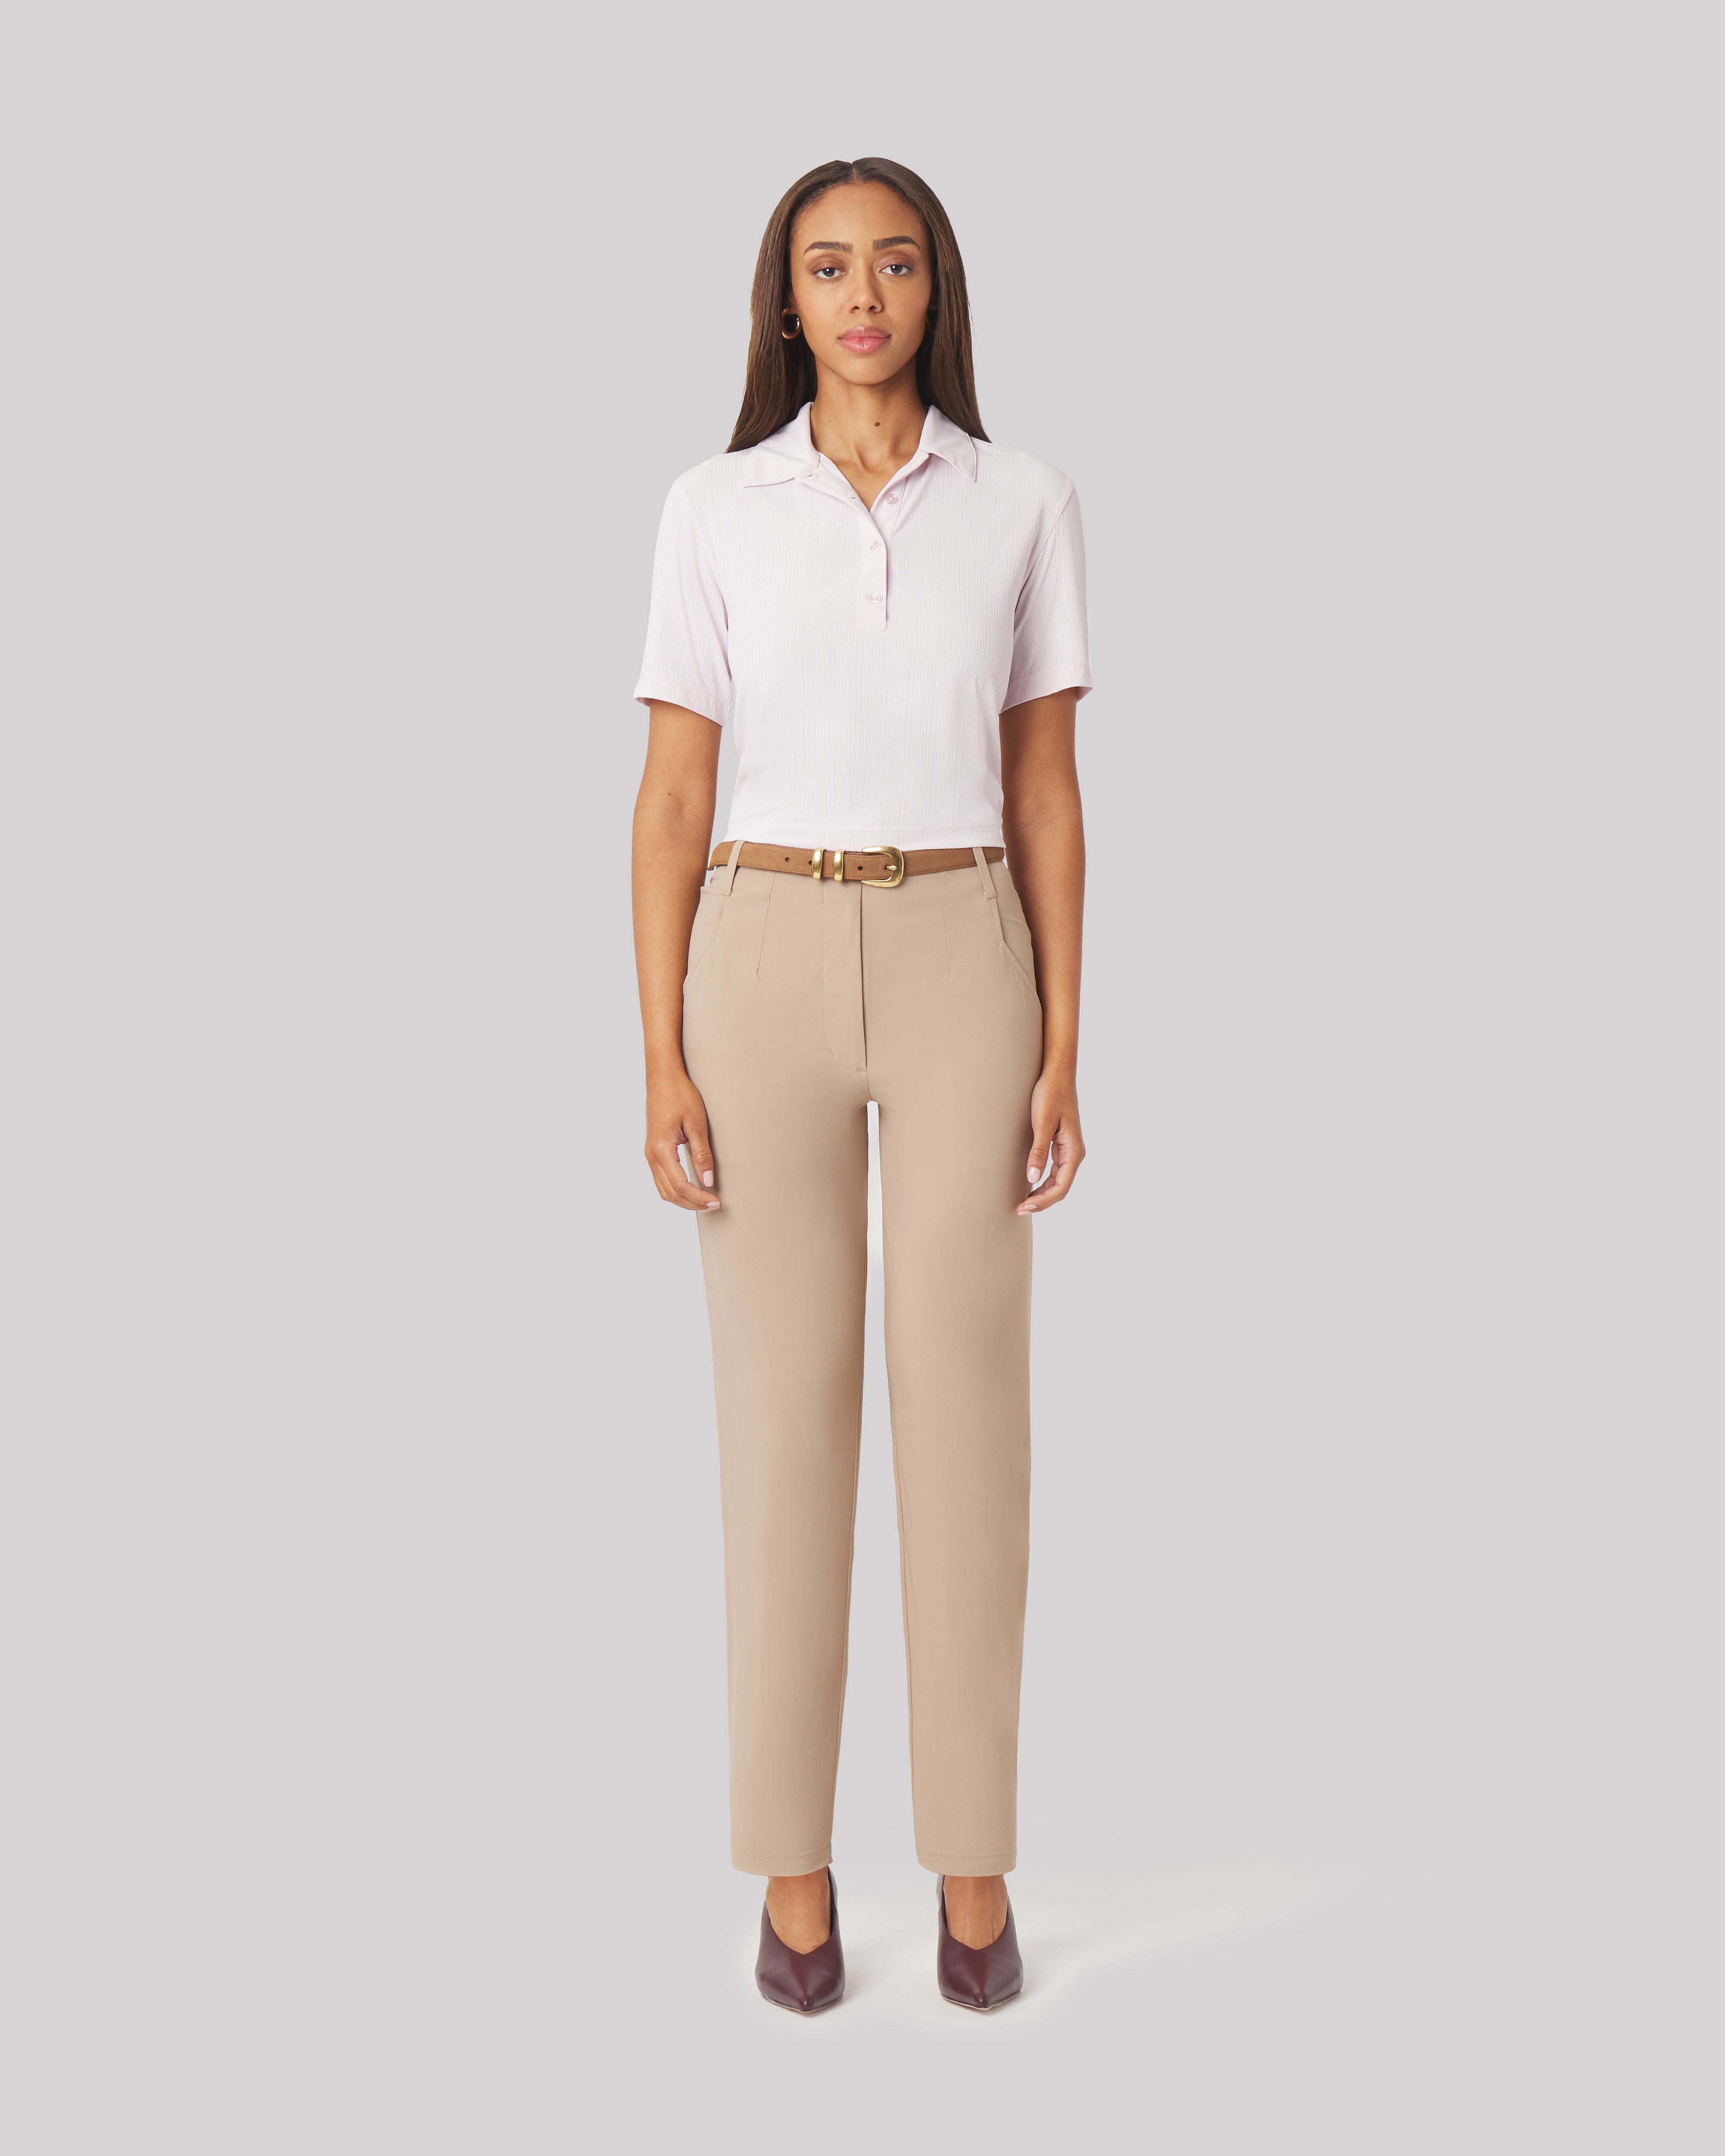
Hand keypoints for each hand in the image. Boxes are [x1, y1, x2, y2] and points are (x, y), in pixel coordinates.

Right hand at [645, 1067, 719, 1211]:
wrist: (662, 1079)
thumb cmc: (680, 1096)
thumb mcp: (696, 1124)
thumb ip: (702, 1154)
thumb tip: (708, 1181)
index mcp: (661, 1149)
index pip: (680, 1185)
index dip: (698, 1198)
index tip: (715, 1201)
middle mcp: (651, 1155)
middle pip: (670, 1193)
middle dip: (692, 1203)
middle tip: (713, 1205)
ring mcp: (649, 1154)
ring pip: (663, 1189)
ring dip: (683, 1199)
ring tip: (704, 1201)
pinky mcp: (653, 1151)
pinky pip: (661, 1180)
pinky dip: (675, 1190)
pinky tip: (691, 1189)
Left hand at [1019, 1071, 1084, 1213]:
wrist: (1056, 1074)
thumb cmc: (1050, 1094)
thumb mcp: (1041, 1123)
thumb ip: (1038, 1152)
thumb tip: (1032, 1178)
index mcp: (1073, 1150)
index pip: (1061, 1187)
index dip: (1043, 1201)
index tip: (1024, 1206)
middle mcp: (1074, 1153)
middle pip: (1060, 1187)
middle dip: (1042, 1201)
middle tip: (1019, 1209)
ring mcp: (1068, 1149)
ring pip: (1058, 1181)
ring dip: (1042, 1193)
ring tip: (1024, 1202)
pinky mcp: (1060, 1144)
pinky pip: (1055, 1170)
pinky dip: (1044, 1182)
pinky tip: (1030, 1185)